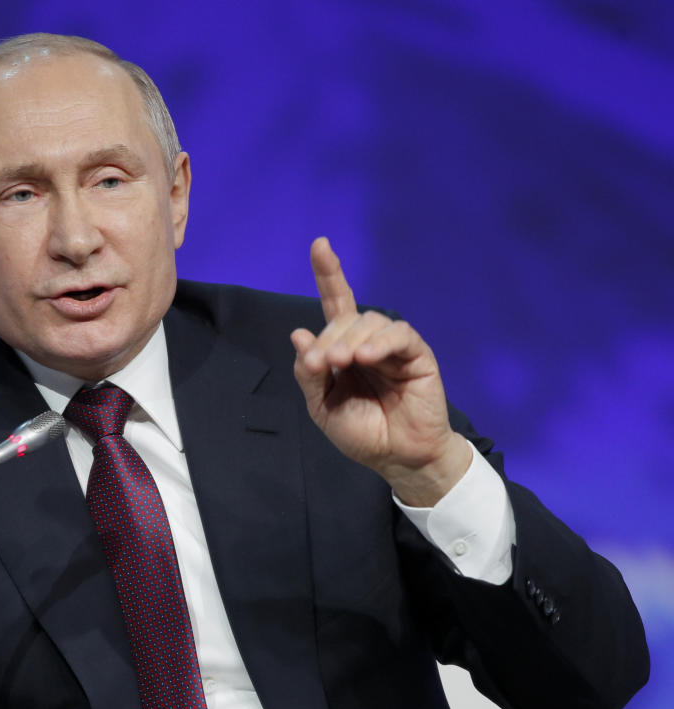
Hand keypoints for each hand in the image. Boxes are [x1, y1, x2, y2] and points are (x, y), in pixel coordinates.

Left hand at [290, 237, 470, 506]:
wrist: (396, 458)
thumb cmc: (361, 433)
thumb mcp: (323, 406)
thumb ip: (308, 373)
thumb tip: (298, 333)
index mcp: (343, 349)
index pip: (336, 303)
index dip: (329, 273)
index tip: (319, 243)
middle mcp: (368, 341)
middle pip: (345, 317)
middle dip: (328, 336)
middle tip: (321, 364)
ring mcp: (393, 346)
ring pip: (370, 321)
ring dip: (349, 338)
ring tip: (341, 363)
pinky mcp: (417, 355)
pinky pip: (399, 334)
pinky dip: (380, 341)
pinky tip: (366, 357)